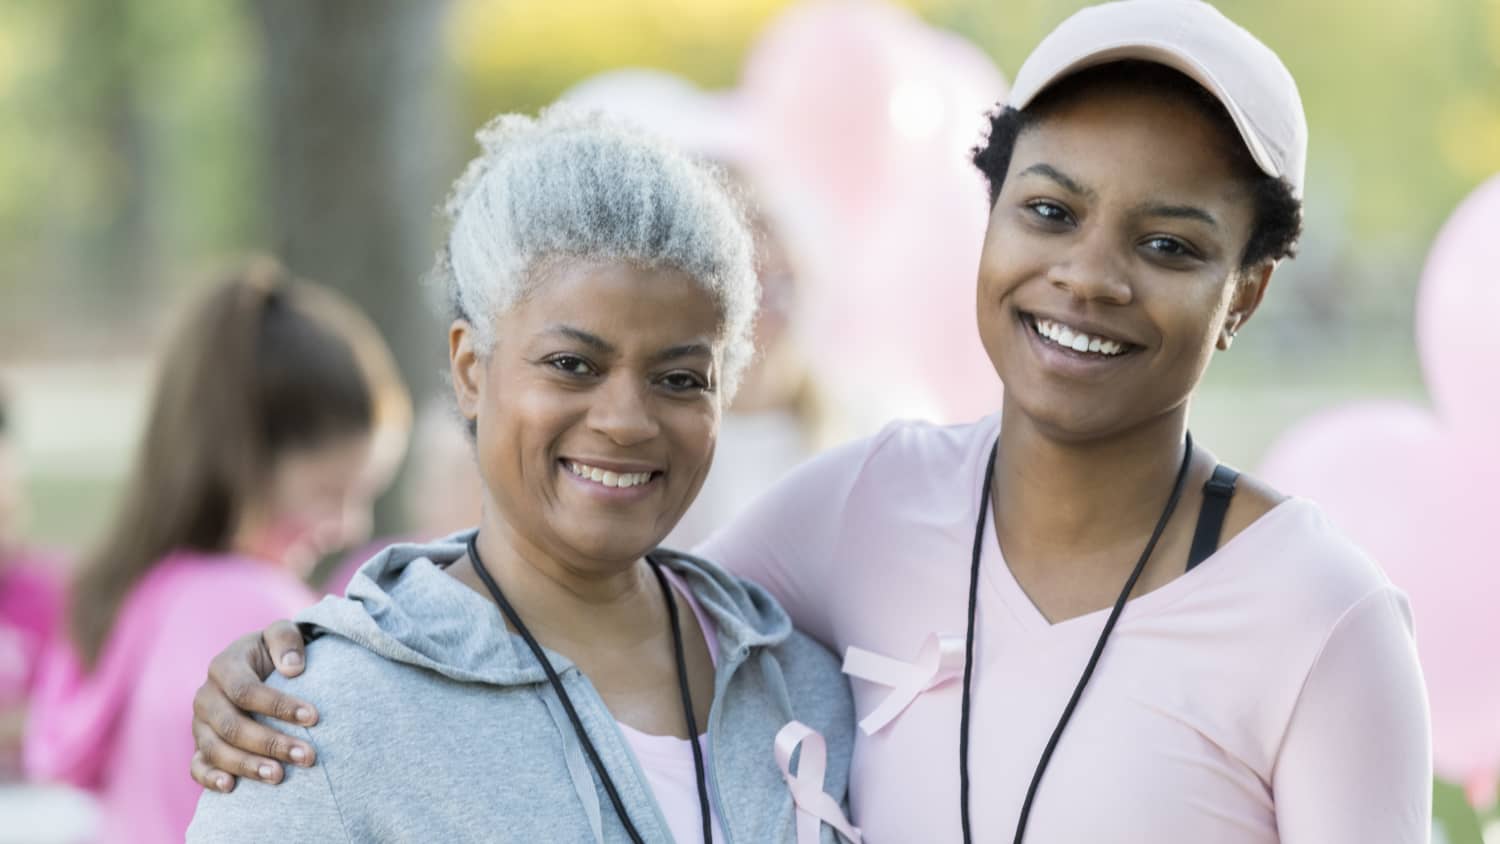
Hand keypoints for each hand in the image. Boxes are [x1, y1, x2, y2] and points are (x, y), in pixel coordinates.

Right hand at [190, 620, 314, 791]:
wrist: (257, 667)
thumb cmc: (273, 651)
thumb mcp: (281, 634)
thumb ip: (286, 640)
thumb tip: (292, 668)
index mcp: (223, 667)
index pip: (247, 691)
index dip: (279, 706)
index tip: (314, 717)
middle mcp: (206, 697)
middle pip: (233, 726)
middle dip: (270, 743)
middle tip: (307, 756)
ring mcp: (201, 724)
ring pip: (216, 750)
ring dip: (248, 766)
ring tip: (279, 776)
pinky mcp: (201, 745)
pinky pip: (197, 766)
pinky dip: (210, 778)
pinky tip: (231, 787)